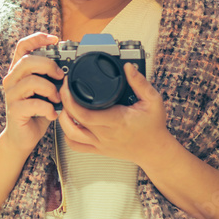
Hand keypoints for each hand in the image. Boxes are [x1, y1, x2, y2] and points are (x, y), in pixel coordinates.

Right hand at [0, 32, 63, 154]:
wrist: (22, 138)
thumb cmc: (36, 112)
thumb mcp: (44, 90)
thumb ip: (50, 77)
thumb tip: (69, 66)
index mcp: (18, 72)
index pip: (22, 47)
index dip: (37, 39)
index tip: (54, 39)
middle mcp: (11, 80)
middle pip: (28, 61)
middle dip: (49, 66)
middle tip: (60, 76)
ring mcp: (11, 95)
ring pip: (32, 81)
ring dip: (50, 90)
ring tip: (56, 99)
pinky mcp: (14, 110)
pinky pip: (34, 104)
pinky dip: (48, 109)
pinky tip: (52, 114)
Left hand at [58, 62, 172, 163]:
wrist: (155, 150)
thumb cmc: (154, 127)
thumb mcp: (153, 101)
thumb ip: (140, 83)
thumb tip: (128, 67)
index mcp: (116, 120)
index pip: (84, 113)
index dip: (70, 98)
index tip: (68, 85)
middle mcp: (105, 134)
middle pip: (73, 120)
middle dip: (65, 102)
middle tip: (65, 89)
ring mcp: (100, 143)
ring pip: (71, 134)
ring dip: (63, 120)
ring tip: (65, 106)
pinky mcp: (98, 149)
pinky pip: (76, 146)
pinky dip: (68, 135)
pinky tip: (69, 124)